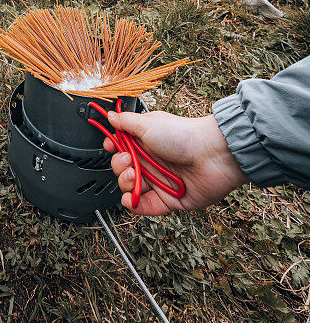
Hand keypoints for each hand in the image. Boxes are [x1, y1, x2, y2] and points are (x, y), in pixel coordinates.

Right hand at [104, 110, 247, 215]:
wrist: (212, 156)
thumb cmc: (183, 135)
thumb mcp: (148, 123)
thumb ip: (126, 122)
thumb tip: (110, 115)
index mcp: (145, 140)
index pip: (122, 146)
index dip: (113, 147)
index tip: (110, 146)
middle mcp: (151, 160)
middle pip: (123, 168)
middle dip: (120, 166)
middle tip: (128, 161)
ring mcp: (158, 180)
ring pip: (131, 187)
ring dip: (126, 184)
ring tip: (133, 177)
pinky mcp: (167, 199)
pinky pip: (144, 206)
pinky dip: (134, 205)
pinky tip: (131, 198)